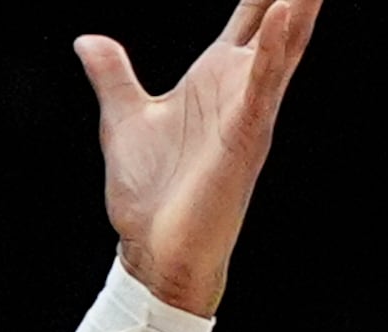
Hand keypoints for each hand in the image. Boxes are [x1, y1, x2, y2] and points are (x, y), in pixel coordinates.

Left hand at [77, 0, 323, 312]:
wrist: (152, 252)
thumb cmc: (150, 193)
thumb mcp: (124, 119)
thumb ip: (114, 75)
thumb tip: (88, 40)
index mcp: (216, 77)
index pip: (251, 13)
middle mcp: (240, 88)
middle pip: (280, 20)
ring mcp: (248, 112)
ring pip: (285, 45)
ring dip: (298, 6)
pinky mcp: (245, 138)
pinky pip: (265, 87)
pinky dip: (275, 50)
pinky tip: (287, 12)